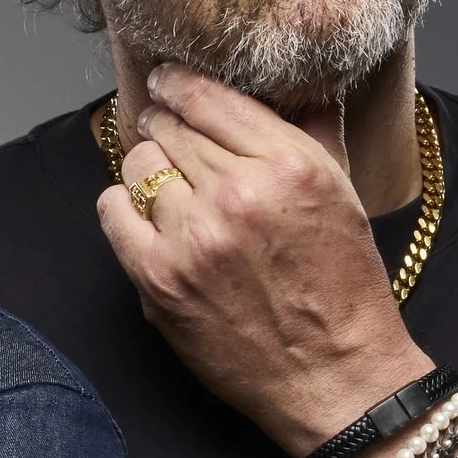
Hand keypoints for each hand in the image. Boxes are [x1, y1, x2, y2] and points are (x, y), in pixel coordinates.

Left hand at [97, 65, 432, 455]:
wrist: (335, 376)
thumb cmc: (344, 288)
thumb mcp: (343, 195)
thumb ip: (313, 133)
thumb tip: (295, 86)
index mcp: (289, 166)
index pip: (209, 98)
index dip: (179, 84)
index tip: (167, 81)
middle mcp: (237, 194)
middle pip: (170, 128)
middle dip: (166, 126)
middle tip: (167, 133)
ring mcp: (193, 237)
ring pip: (140, 164)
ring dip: (150, 169)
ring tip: (168, 187)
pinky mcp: (159, 278)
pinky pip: (113, 211)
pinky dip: (123, 207)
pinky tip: (145, 218)